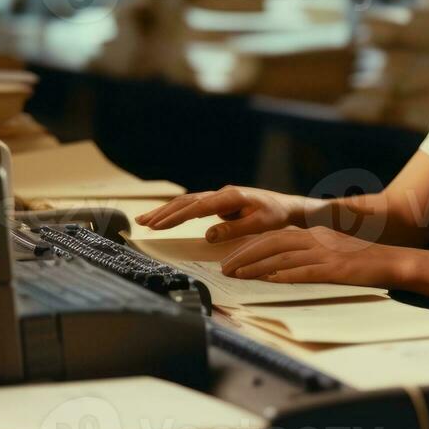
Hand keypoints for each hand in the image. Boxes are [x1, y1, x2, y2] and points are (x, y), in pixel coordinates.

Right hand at [136, 185, 308, 243]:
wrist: (286, 205)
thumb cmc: (275, 215)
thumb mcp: (259, 225)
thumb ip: (234, 229)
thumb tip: (208, 235)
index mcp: (231, 196)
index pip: (199, 206)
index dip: (178, 216)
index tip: (159, 225)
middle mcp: (222, 193)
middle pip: (187, 202)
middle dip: (164, 213)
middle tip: (142, 223)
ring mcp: (219, 197)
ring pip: (187, 202)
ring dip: (166, 211)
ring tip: (144, 221)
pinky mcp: (218, 203)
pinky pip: (193, 206)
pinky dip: (176, 211)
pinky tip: (162, 218)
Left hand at [218, 226, 413, 288]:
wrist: (393, 261)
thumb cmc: (363, 261)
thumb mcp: (332, 251)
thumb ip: (308, 256)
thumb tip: (279, 269)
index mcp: (315, 234)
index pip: (274, 236)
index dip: (250, 246)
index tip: (231, 256)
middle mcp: (316, 239)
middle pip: (272, 242)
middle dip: (245, 254)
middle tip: (225, 267)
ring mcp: (325, 254)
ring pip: (282, 256)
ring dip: (256, 266)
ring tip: (237, 275)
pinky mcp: (335, 269)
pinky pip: (304, 271)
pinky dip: (284, 275)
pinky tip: (268, 280)